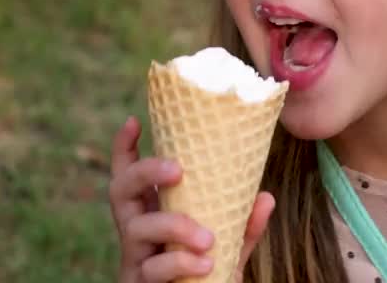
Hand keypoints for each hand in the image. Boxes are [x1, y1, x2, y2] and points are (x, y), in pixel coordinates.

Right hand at [109, 116, 274, 282]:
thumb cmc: (204, 278)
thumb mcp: (229, 249)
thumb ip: (244, 226)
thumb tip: (266, 197)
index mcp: (155, 213)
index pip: (130, 177)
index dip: (124, 149)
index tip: (134, 120)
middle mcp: (138, 231)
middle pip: (119, 190)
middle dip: (145, 171)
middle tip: (179, 170)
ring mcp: (135, 258)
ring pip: (135, 229)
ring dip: (174, 225)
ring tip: (208, 238)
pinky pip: (152, 269)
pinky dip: (180, 263)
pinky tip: (205, 264)